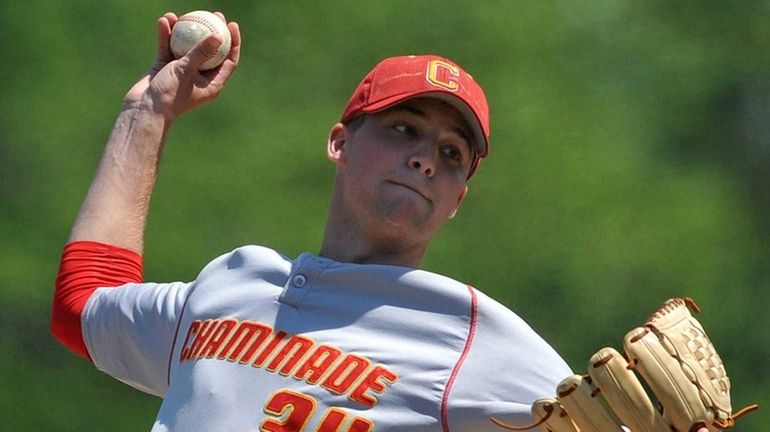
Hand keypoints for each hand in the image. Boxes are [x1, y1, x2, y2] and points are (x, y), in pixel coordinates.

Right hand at [123, 11, 240, 121]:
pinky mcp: (166, 68)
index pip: (229, 61)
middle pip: (210, 51)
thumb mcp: (187, 71)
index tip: (232, 25)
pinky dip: (166, 36)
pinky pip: (168, 48)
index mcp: (212, 84)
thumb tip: (219, 35)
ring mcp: (182, 72)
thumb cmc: (170, 94)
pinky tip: (164, 21)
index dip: (233, 42)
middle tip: (212, 14)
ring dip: (183, 31)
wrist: (144, 109)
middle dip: (211, 31)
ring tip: (181, 15)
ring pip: (186, 47)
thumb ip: (201, 52)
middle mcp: (200, 77)